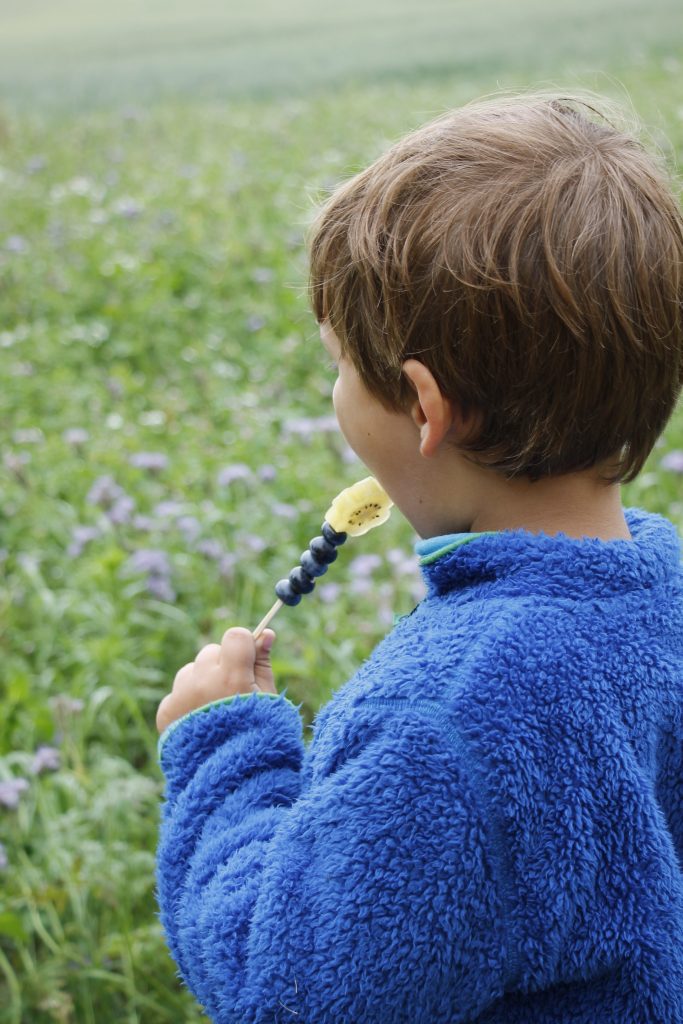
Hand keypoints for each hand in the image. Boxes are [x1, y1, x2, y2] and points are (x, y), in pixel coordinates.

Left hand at [156, 627, 276, 733]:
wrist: (229, 779)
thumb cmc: (257, 735)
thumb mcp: (268, 699)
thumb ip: (263, 663)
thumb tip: (265, 633)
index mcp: (232, 678)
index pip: (234, 636)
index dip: (242, 647)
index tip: (246, 661)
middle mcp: (202, 682)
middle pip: (210, 653)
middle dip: (221, 666)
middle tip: (231, 693)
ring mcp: (180, 697)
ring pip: (191, 671)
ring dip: (201, 682)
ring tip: (214, 711)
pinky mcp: (166, 711)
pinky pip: (177, 692)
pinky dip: (186, 702)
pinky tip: (199, 722)